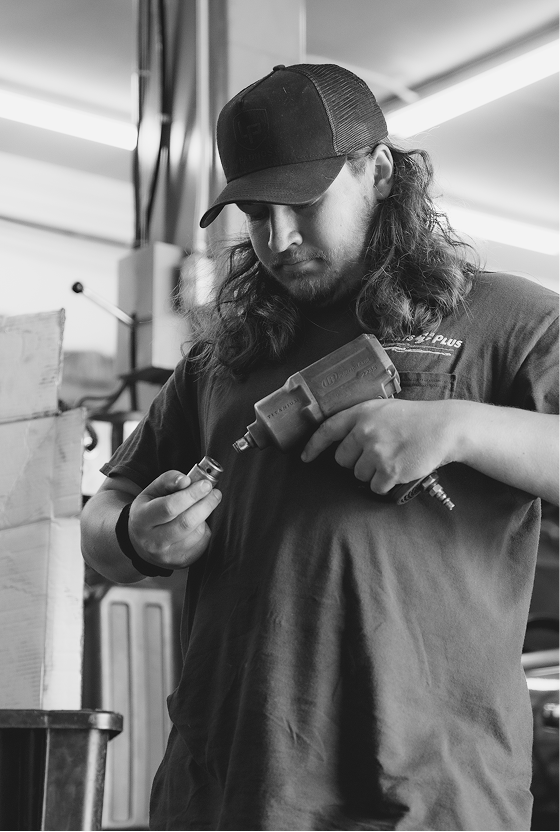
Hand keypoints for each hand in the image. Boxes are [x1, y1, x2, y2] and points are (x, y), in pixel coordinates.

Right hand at [127, 470, 221, 568]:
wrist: (140, 543)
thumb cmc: (149, 511)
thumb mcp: (151, 492)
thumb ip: (168, 480)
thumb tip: (186, 480)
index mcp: (142, 519)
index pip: (170, 507)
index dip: (191, 494)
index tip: (205, 484)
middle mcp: (152, 541)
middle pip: (186, 522)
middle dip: (206, 505)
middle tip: (214, 493)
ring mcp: (166, 556)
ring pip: (197, 533)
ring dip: (205, 517)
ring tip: (201, 508)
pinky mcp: (180, 563)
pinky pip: (202, 544)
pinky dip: (204, 531)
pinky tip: (197, 524)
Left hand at [301, 398, 455, 492]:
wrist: (445, 427)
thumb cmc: (415, 418)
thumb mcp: (384, 409)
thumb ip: (362, 421)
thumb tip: (342, 441)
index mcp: (361, 413)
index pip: (327, 430)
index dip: (313, 445)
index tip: (305, 457)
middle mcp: (365, 431)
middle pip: (342, 459)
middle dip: (355, 461)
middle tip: (377, 454)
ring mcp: (376, 451)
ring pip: (358, 475)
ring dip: (372, 473)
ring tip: (392, 459)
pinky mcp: (389, 470)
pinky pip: (375, 487)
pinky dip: (385, 484)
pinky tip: (399, 469)